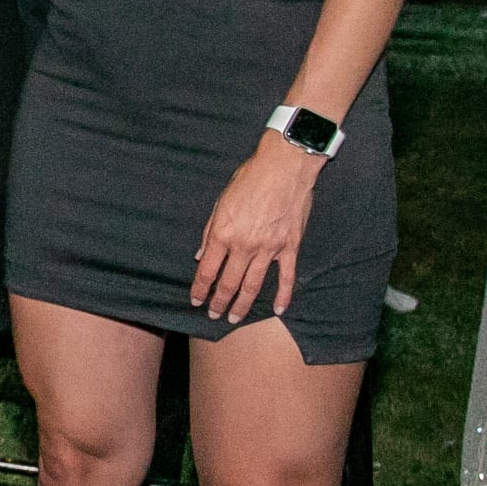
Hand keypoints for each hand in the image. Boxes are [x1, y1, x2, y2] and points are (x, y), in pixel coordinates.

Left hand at [190, 131, 325, 320]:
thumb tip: (200, 255)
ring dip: (243, 305)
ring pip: (254, 285)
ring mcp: (269, 248)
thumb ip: (209, 232)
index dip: (200, 289)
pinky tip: (278, 309)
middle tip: (214, 315)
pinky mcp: (290, 246)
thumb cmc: (249, 179)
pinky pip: (287, 277)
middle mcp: (245, 246)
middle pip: (229, 283)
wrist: (284, 167)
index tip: (196, 301)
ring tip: (234, 318)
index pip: (207, 270)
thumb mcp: (220, 202)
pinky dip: (283, 295)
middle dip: (219, 302)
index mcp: (223, 234)